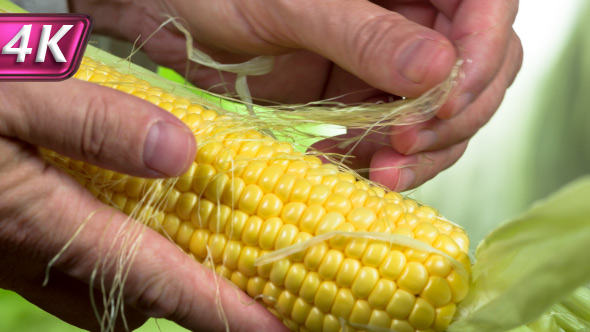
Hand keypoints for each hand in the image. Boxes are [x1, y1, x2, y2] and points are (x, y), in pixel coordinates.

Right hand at [0, 80, 285, 330]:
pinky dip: (122, 258)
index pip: (161, 282)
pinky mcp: (13, 247)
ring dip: (158, 278)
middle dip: (197, 297)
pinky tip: (134, 219)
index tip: (276, 328)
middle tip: (246, 276)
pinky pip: (83, 272)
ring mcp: (24, 259)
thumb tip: (181, 153)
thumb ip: (93, 125)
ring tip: (200, 248)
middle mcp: (43, 257)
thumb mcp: (17, 99)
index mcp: (53, 223)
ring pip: (110, 290)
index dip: (225, 310)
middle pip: (142, 297)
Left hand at [75, 0, 521, 190]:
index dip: (479, 57)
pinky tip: (355, 168)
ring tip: (379, 172)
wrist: (173, 18)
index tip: (442, 102)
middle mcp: (411, 15)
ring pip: (443, 113)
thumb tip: (440, 70)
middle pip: (478, 70)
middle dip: (451, 117)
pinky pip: (398, 136)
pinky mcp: (364, 97)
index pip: (486, 8)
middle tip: (402, 148)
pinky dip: (385, 160)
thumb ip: (364, 34)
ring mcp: (389, 61)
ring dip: (421, 151)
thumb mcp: (291, 5)